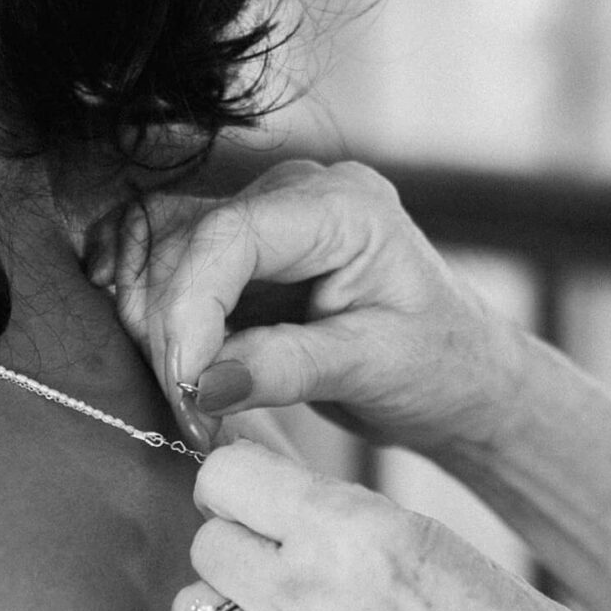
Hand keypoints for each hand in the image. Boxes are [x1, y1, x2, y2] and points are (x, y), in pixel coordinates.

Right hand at [85, 158, 511, 456]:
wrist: (458, 374)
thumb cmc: (439, 366)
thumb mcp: (374, 369)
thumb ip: (288, 368)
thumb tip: (203, 385)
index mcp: (343, 207)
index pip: (229, 236)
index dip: (189, 310)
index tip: (186, 387)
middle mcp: (293, 194)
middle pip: (182, 243)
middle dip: (170, 333)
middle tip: (191, 415)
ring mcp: (261, 216)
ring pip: (158, 251)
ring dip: (154, 329)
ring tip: (191, 402)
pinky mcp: (238, 252)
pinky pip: (163, 266)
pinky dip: (152, 317)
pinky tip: (169, 367)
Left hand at [172, 439, 610, 610]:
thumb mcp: (432, 541)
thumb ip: (340, 518)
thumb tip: (259, 483)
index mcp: (354, 531)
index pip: (227, 475)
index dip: (244, 480)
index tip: (263, 492)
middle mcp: (309, 599)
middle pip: (207, 541)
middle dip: (240, 540)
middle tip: (287, 554)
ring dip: (236, 604)